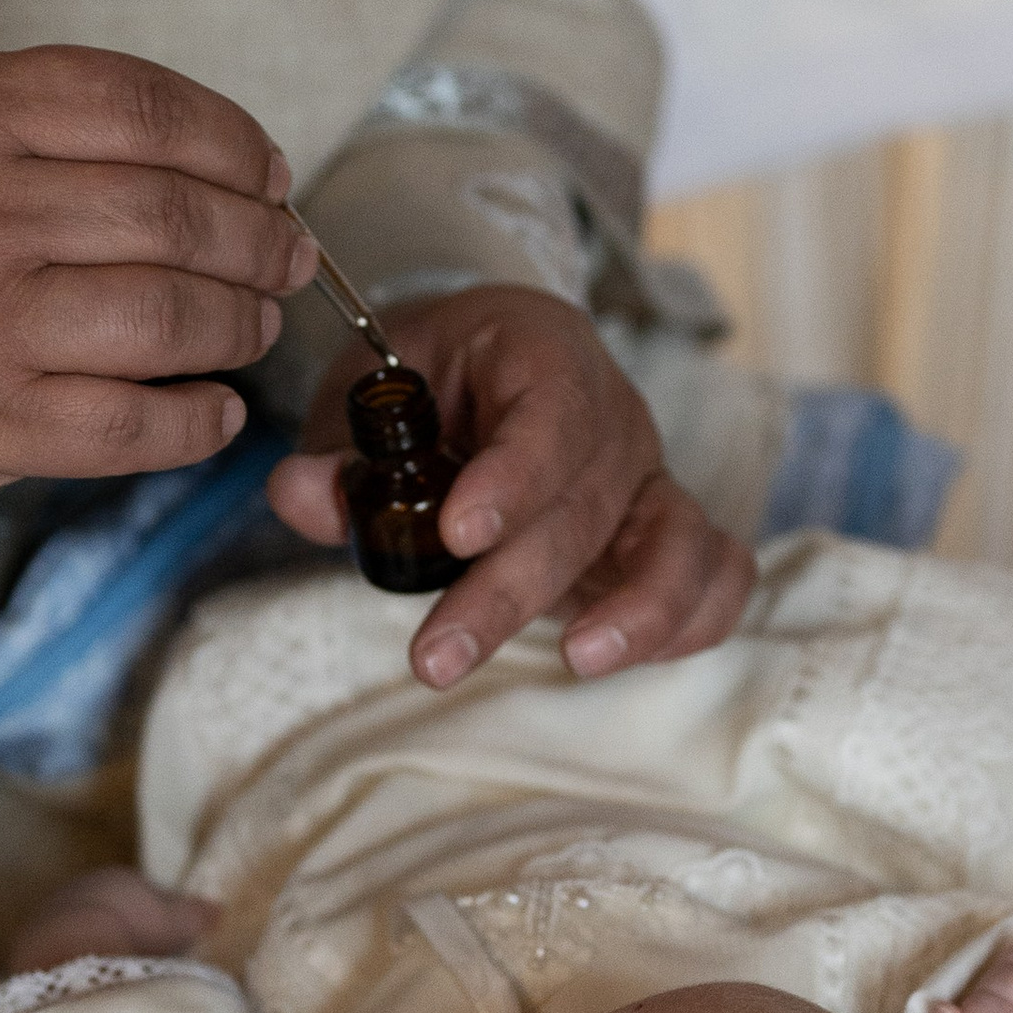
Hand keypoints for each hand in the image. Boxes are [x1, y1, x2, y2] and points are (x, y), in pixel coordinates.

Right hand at [0, 48, 316, 500]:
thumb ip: (61, 123)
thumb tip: (235, 168)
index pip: (142, 109)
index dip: (235, 143)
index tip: (270, 174)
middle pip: (173, 216)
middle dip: (259, 241)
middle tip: (286, 258)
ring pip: (167, 318)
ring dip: (239, 325)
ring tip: (252, 325)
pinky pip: (132, 425)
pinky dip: (199, 421)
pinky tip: (216, 410)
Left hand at [5, 870, 214, 976]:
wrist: (71, 949)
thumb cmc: (133, 930)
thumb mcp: (177, 922)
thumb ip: (197, 914)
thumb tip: (218, 909)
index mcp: (118, 879)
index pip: (145, 895)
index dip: (161, 919)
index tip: (173, 943)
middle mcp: (82, 891)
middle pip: (112, 915)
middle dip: (127, 935)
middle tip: (148, 965)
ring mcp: (53, 918)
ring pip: (85, 935)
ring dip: (100, 954)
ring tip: (121, 984)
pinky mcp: (32, 949)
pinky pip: (64, 958)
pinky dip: (78, 971)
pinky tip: (92, 991)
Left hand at [265, 285, 753, 690]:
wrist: (478, 365)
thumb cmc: (420, 383)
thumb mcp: (361, 397)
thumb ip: (333, 454)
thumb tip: (298, 496)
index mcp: (541, 351)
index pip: (551, 410)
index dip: (513, 476)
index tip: (457, 534)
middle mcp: (610, 411)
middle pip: (586, 502)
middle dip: (511, 586)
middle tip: (434, 655)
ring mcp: (648, 473)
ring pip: (675, 537)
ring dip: (638, 607)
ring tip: (574, 661)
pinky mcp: (665, 529)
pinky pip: (715, 569)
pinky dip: (691, 616)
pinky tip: (620, 658)